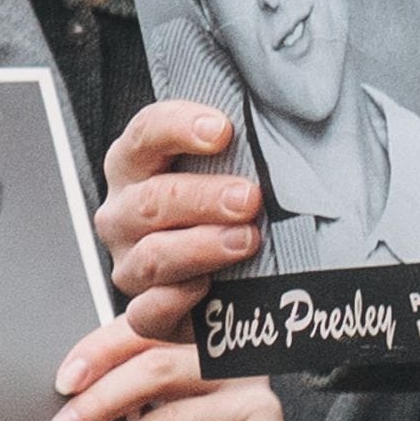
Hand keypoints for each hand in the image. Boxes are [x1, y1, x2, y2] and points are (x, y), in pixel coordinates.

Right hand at [90, 96, 268, 341]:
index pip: (145, 134)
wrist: (242, 281)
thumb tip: (295, 107)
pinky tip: (207, 289)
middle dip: (201, 197)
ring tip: (246, 242)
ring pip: (151, 256)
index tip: (222, 131)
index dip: (177, 128)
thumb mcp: (242, 168)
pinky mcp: (145, 312)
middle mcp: (125, 214)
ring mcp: (131, 263)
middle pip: (149, 199)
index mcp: (138, 168)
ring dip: (199, 247)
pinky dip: (175, 300)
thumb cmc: (240, 215)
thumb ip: (250, 144)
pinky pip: (147, 313)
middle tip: (249, 198)